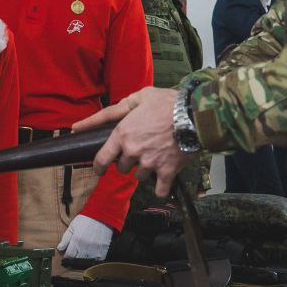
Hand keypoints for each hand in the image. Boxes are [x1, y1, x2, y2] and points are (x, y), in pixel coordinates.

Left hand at [57, 215, 112, 259]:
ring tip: (84, 252)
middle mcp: (85, 246)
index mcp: (76, 240)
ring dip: (85, 258)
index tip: (68, 254)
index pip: (69, 255)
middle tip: (77, 253)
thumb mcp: (72, 227)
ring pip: (87, 260)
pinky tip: (93, 253)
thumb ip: (65, 239)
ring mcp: (95, 249)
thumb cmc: (86, 220)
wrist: (101, 216)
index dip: (67, 255)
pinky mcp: (103, 250)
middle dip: (75, 257)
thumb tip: (59, 248)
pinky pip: (97, 260)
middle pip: (77, 259)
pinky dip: (94, 258)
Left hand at [77, 86, 191, 197]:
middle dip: (128, 162)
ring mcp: (150, 163)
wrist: (194, 113)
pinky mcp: (167, 171)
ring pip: (140, 177)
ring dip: (145, 170)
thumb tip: (92, 120)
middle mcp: (133, 151)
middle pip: (123, 168)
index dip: (98, 166)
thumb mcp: (139, 97)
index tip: (99, 170)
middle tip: (140, 152)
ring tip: (155, 158)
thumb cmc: (167, 102)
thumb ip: (117, 109)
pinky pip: (160, 189)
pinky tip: (162, 183)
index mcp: (122, 134)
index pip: (102, 158)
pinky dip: (161, 188)